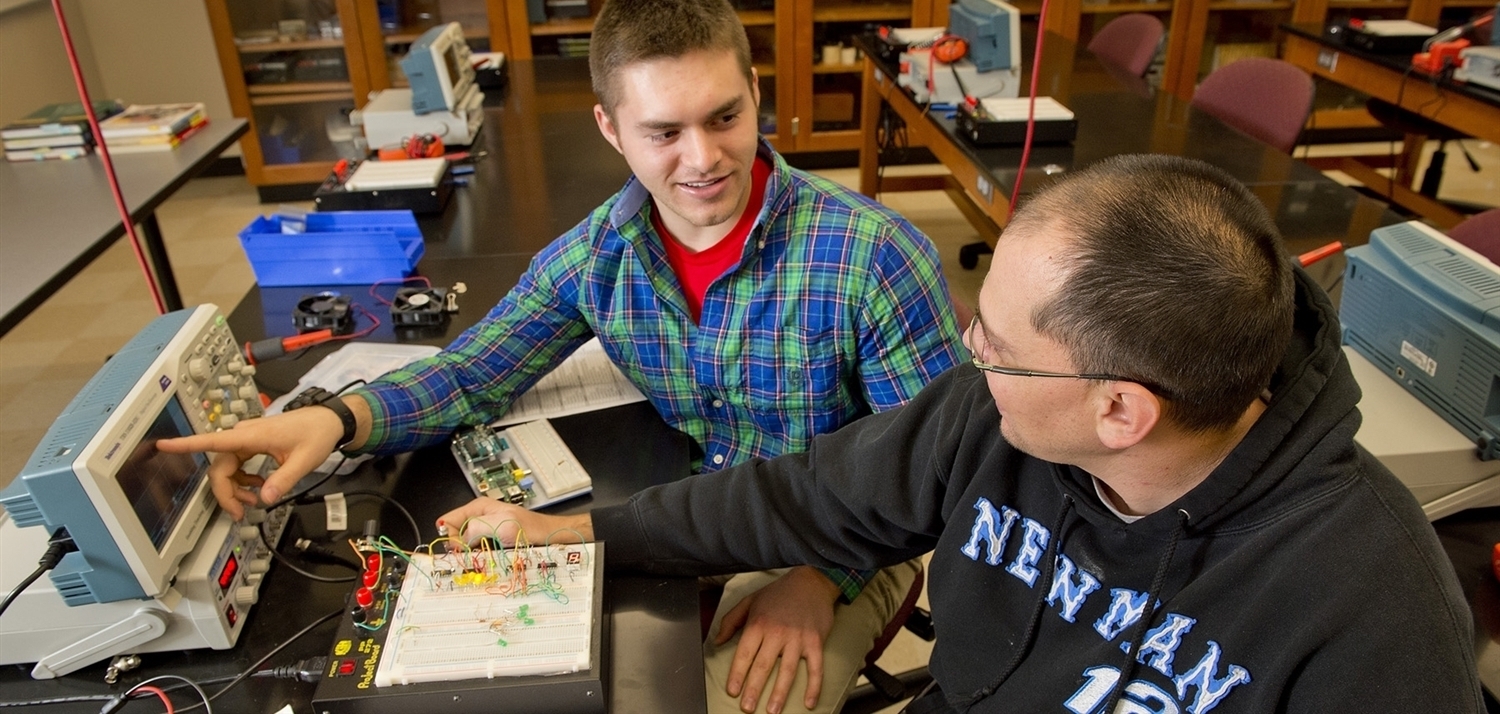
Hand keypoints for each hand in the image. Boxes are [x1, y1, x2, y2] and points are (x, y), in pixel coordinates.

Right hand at [156, 405, 345, 519]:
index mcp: (252, 436)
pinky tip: (257, 488)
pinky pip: (236, 465)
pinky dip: (242, 480)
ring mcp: (247, 440)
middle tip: (239, 513)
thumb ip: (283, 480)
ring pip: (227, 468)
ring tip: (252, 502)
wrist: (329, 421)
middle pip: (219, 467)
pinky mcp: (252, 445)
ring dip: (234, 488)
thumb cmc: (317, 432)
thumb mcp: (304, 460)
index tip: (163, 445)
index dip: (185, 445)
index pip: (212, 441)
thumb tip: (265, 497)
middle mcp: (244, 436)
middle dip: (225, 492)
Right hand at [437, 497, 592, 547]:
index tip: (460, 548)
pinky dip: (481, 557)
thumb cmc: (529, 528)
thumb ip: (475, 529)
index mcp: (477, 507)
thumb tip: (458, 541)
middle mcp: (479, 518)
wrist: (549, 536)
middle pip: (455, 535)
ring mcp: (485, 530)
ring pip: (466, 545)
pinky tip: (490, 558)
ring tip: (485, 555)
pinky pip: (478, 551)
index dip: (450, 537)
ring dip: (471, 554)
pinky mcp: (492, 541)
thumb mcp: (500, 525)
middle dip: (460, 547)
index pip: (448, 521)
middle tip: (475, 553)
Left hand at [716, 566, 840, 713]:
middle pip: (763, 666)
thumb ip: (731, 621)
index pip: (745, 653)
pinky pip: (815, 668)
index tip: (733, 691)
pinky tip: (809, 702)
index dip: (737, 674)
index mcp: (758, 623)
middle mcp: (777, 632)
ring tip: (772, 710)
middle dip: (754, 689)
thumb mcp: (750, 601)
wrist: (811, 581)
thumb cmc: (779, 592)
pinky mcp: (816, 641)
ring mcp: (798, 638)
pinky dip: (814, 686)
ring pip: (787, 670)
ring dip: (780, 693)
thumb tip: (718, 641)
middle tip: (748, 708)